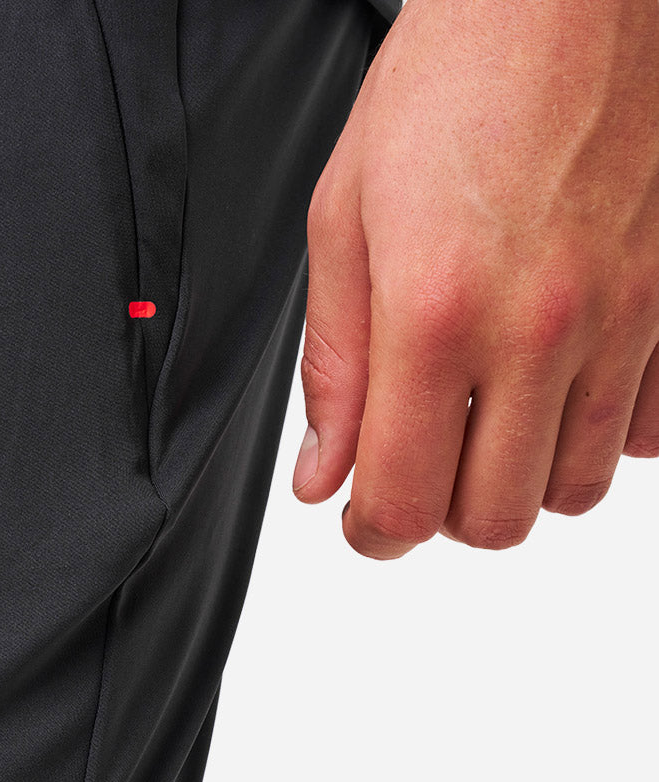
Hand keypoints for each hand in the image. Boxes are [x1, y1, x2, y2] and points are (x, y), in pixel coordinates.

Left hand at [293, 0, 658, 557]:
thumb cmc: (455, 77)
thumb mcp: (346, 219)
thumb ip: (335, 366)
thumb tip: (324, 474)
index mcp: (436, 313)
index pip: (405, 502)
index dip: (374, 534)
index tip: (364, 519)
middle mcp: (538, 330)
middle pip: (494, 521)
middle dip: (444, 514)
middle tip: (422, 465)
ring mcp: (622, 319)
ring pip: (574, 491)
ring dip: (520, 481)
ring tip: (488, 425)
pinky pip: (648, 434)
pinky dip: (599, 435)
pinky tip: (561, 388)